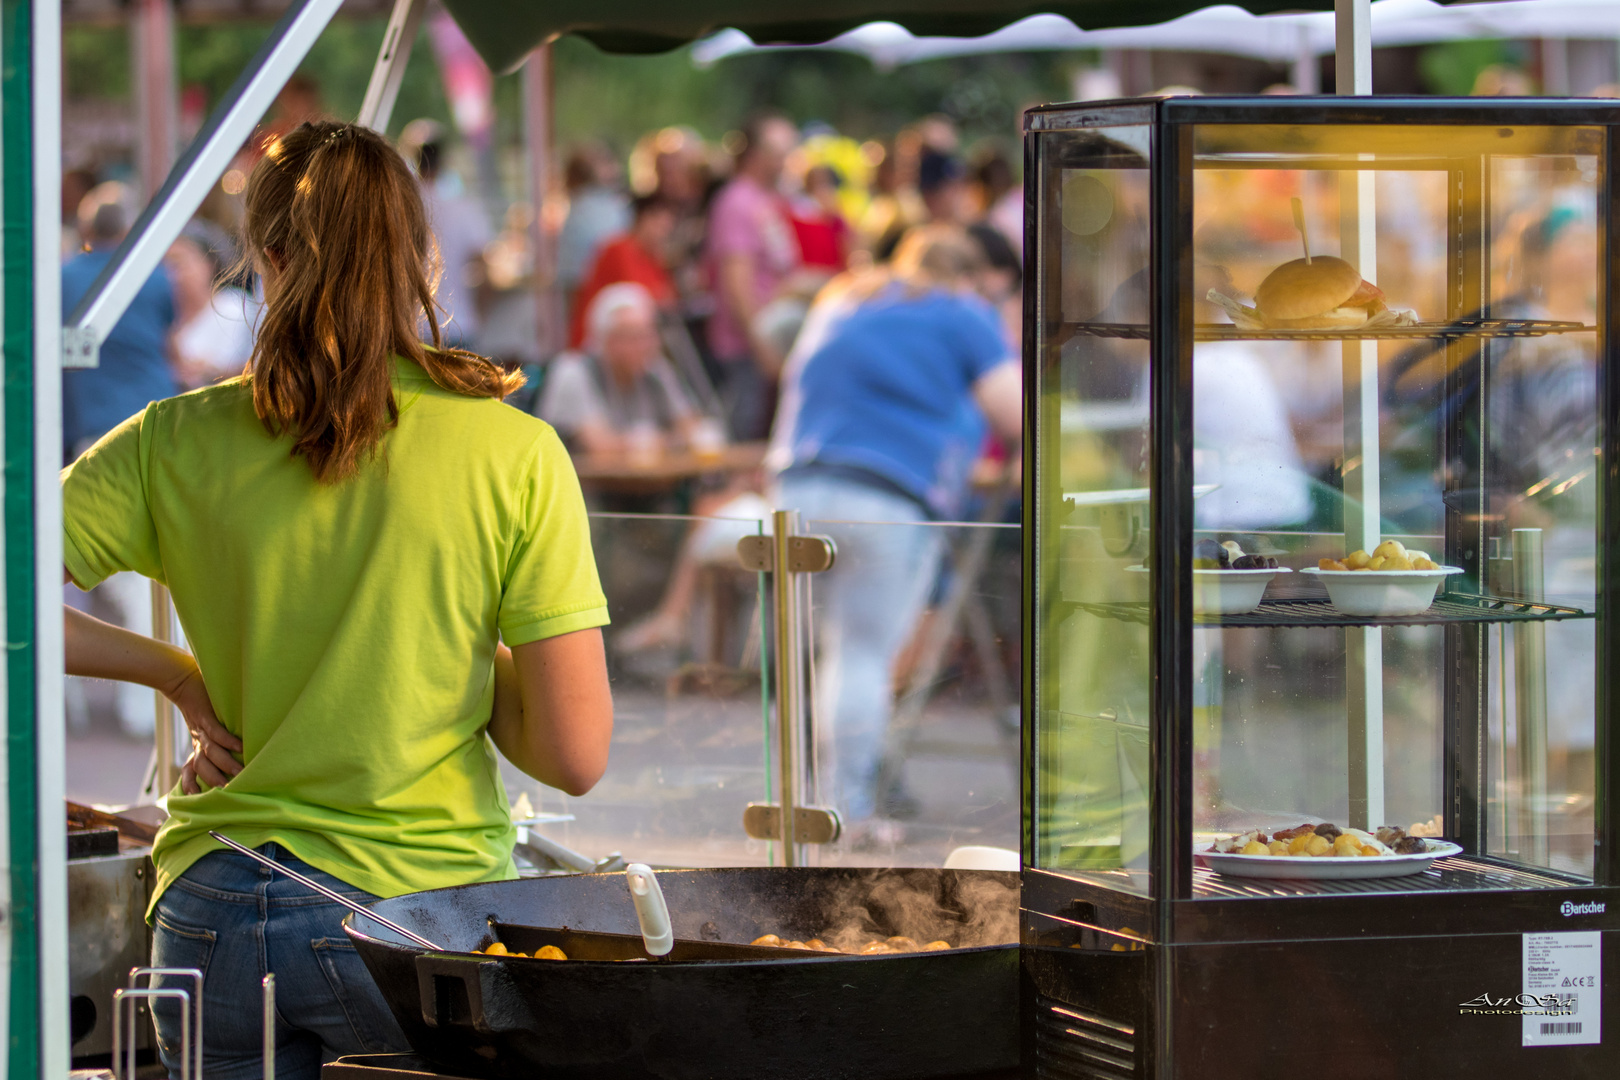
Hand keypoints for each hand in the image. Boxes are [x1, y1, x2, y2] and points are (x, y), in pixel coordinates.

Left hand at [167, 665, 242, 794]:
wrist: (179, 678)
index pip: (192, 769)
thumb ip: (215, 732)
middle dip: (215, 779)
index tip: (203, 797)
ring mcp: (201, 729)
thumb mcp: (203, 720)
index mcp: (197, 743)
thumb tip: (233, 745)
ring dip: (225, 764)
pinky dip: (228, 740)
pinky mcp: (206, 716)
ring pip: (211, 752)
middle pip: (202, 766)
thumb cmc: (197, 698)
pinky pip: (217, 732)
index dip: (194, 784)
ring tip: (239, 773)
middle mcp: (198, 739)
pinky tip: (240, 747)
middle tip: (229, 791)